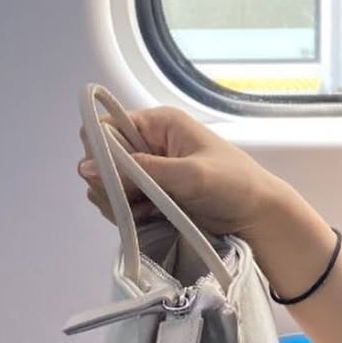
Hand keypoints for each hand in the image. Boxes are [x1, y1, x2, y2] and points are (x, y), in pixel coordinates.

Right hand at [77, 104, 281, 240]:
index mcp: (159, 123)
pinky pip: (119, 203)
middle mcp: (149, 143)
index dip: (101, 151)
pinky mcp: (149, 195)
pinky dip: (126, 214)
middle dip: (109, 183)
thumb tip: (85, 167)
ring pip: (106, 184)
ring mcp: (148, 170)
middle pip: (101, 159)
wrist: (256, 215)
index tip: (112, 177)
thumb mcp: (188, 174)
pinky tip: (147, 218)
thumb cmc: (232, 184)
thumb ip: (139, 172)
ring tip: (146, 210)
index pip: (106, 127)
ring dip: (117, 201)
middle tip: (133, 200)